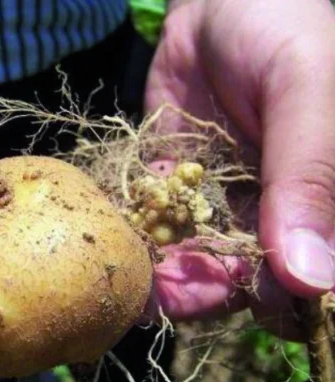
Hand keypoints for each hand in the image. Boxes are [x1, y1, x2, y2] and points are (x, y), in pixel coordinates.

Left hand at [143, 0, 334, 339]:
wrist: (220, 3)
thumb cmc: (279, 29)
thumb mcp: (304, 89)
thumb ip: (310, 175)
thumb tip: (311, 278)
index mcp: (320, 200)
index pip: (311, 276)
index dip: (280, 301)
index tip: (233, 304)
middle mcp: (274, 212)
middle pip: (245, 280)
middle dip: (203, 294)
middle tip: (157, 302)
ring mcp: (222, 204)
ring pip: (196, 262)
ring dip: (163, 279)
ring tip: (127, 288)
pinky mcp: (177, 189)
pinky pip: (159, 228)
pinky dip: (138, 244)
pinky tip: (115, 253)